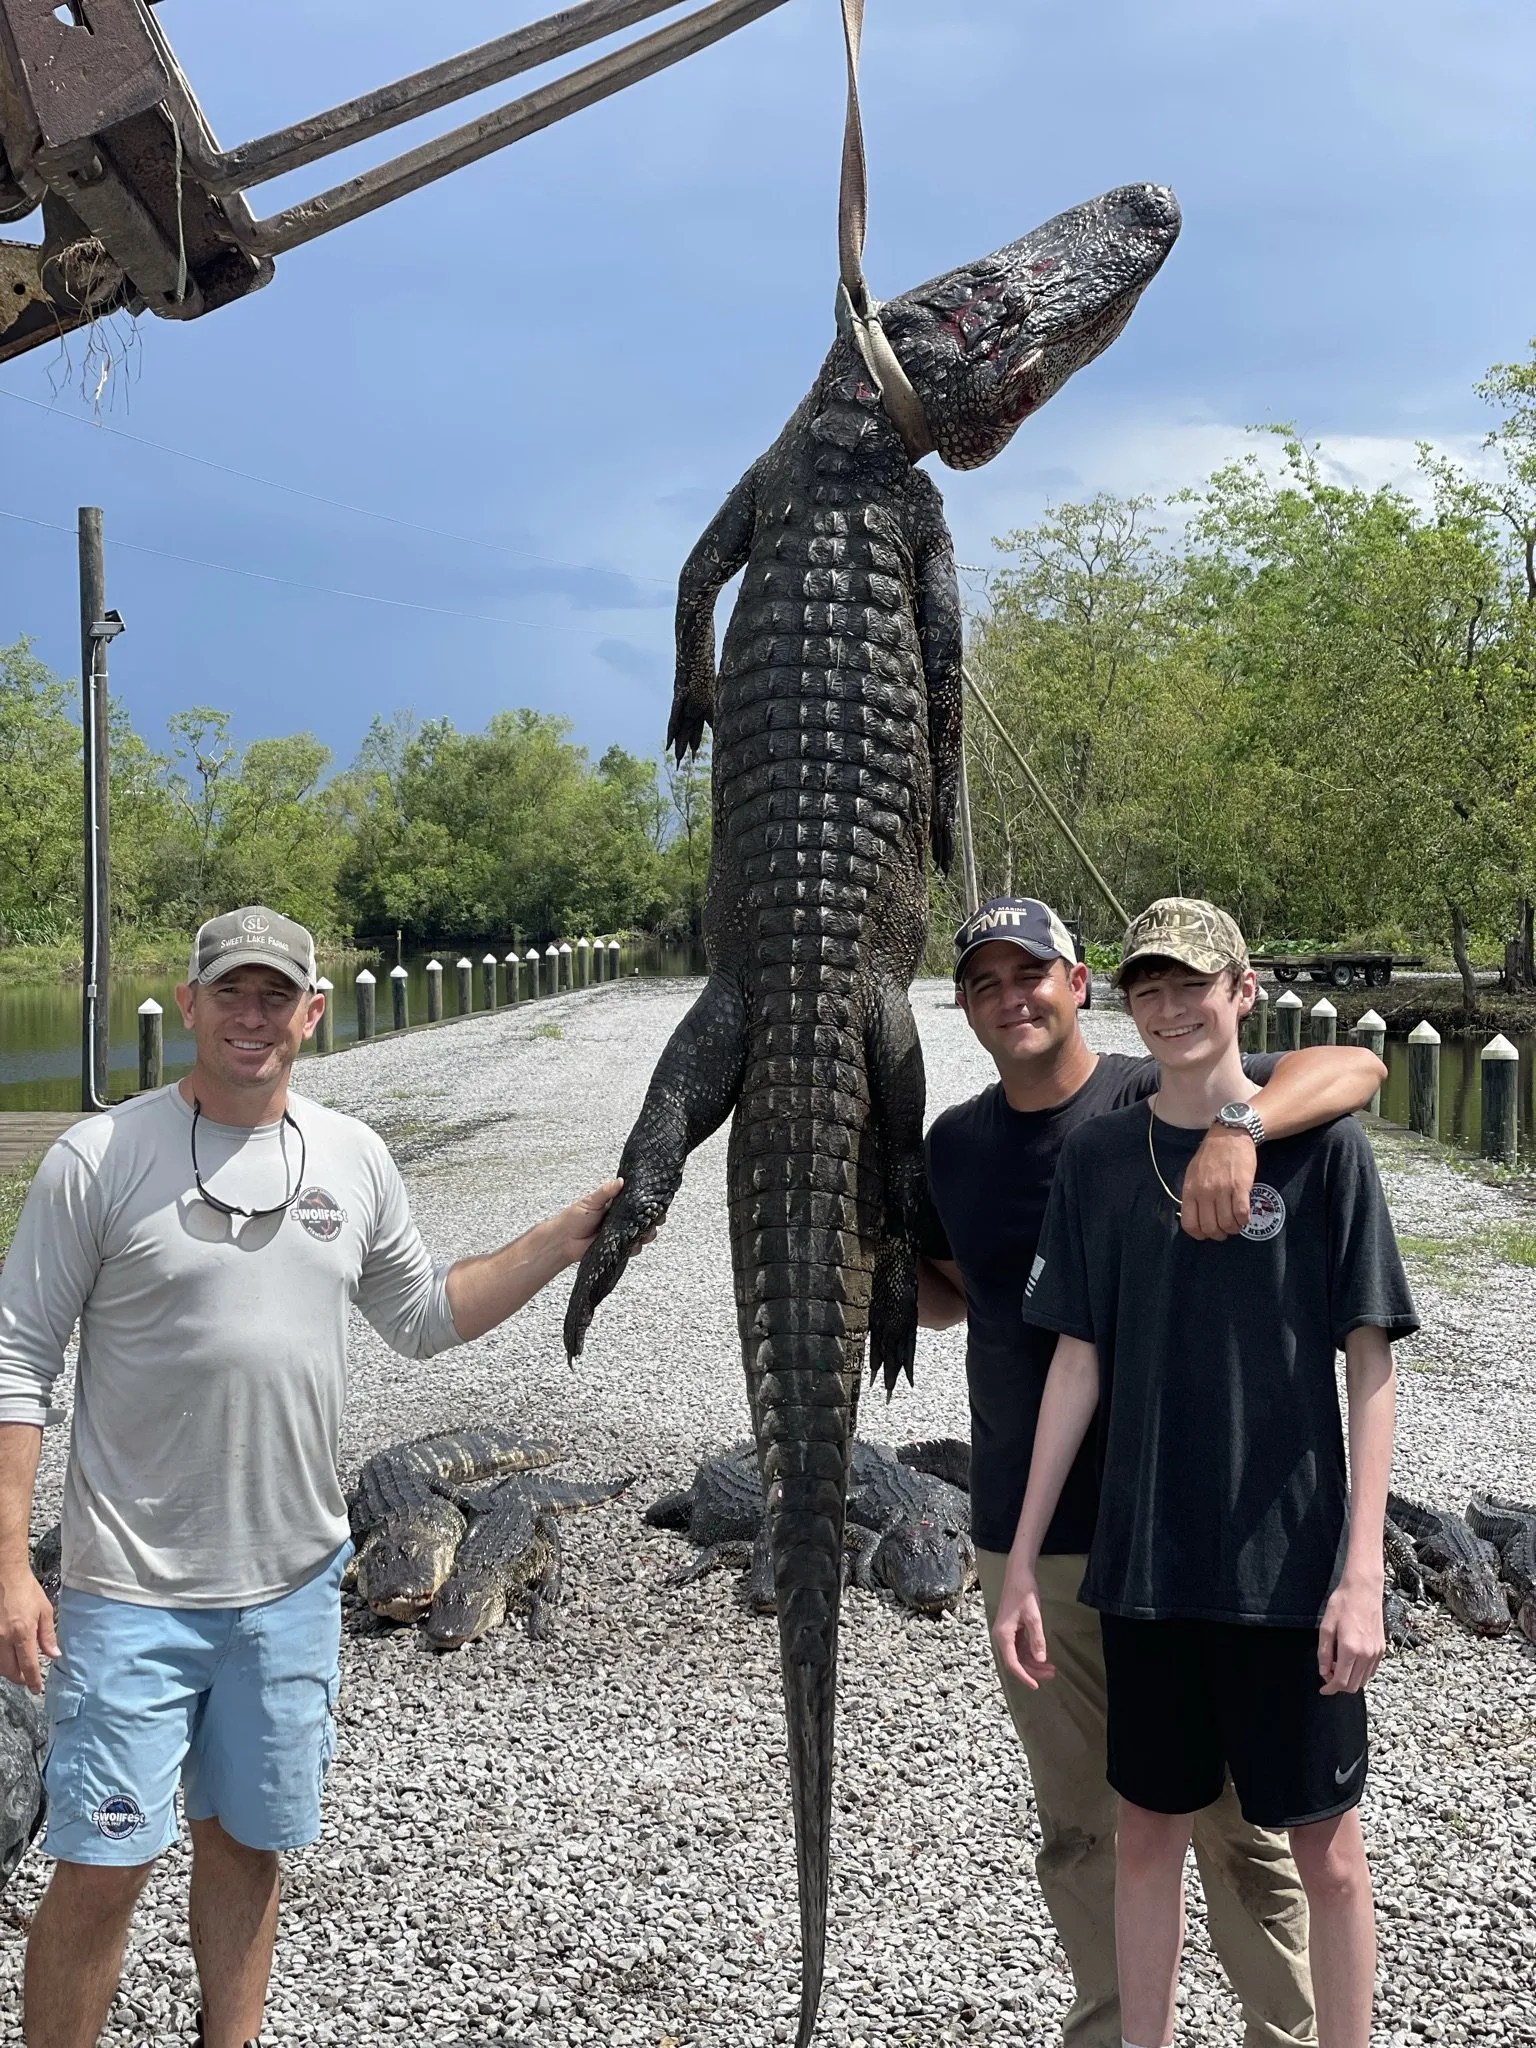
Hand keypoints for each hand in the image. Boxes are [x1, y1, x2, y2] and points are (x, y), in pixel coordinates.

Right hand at [0, 1572, 58, 1694]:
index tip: (36, 1688)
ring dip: (8, 1670)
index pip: (28, 1666)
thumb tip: (53, 1654)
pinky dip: (1, 1659)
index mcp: (22, 1633)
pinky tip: (7, 1656)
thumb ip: (47, 1636)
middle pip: (9, 1671)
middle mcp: (3, 1638)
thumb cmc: (25, 1589)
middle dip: (19, 1678)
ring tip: (18, 1667)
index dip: (33, 1681)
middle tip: (28, 1678)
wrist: (5, 1575)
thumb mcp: (44, 1610)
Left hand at [551, 1180, 659, 1267]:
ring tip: (643, 1234)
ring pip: (643, 1235)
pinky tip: (632, 1245)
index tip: (658, 1206)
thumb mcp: (590, 1201)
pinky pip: (633, 1249)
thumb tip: (621, 1181)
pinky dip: (636, 1247)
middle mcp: (623, 1220)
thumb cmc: (574, 1217)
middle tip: (653, 1222)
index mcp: (619, 1205)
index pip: (640, 1203)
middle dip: (653, 1222)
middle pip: (646, 1220)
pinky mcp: (619, 1248)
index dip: (651, 1204)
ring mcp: (622, 1235)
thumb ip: (606, 1192)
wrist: (564, 1240)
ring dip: (646, 1235)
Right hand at [990, 1564, 1054, 1690]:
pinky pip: (1020, 1647)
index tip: (1036, 1686)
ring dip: (1033, 1663)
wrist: (1018, 1574)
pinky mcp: (1011, 1629)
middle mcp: (1001, 1636)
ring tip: (1052, 1667)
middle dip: (1033, 1670)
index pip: (1012, 1663)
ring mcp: (1006, 1633)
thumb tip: (1041, 1660)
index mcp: (1003, 1635)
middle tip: (1052, 1673)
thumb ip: (1037, 1639)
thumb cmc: (1024, 1593)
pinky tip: (1043, 1656)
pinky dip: (1031, 1653)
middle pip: (1016, 1661)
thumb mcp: (1034, 1617)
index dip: (1024, 1676)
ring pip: (1018, 1656)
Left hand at [1180, 1125, 1256, 1240]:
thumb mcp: (1192, 1174)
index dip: (1200, 1234)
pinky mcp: (1240, 1187)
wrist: (1229, 1135)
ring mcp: (1222, 1190)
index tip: (1207, 1233)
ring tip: (1236, 1223)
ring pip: (1227, 1224)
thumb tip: (1195, 1215)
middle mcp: (1204, 1192)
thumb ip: (1192, 1194)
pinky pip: (1242, 1214)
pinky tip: (1244, 1216)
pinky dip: (1244, 1220)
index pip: (1190, 1224)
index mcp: (1190, 1190)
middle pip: (1210, 1228)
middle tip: (1225, 1229)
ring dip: (1233, 1228)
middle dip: (1219, 1234)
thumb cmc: (1210, 1155)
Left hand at [1318, 1571, 1384, 1693]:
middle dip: (1339, 1685)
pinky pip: (1371, 1671)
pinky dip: (1360, 1673)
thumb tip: (1324, 1672)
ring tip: (1338, 1665)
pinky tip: (1350, 1661)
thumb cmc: (1343, 1604)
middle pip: (1353, 1685)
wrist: (1363, 1590)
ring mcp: (1376, 1652)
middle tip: (1328, 1673)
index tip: (1323, 1689)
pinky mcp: (1382, 1649)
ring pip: (1363, 1680)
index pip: (1341, 1681)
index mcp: (1350, 1649)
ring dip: (1350, 1679)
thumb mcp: (1326, 1627)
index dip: (1330, 1688)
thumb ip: (1324, 1652)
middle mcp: (1366, 1654)